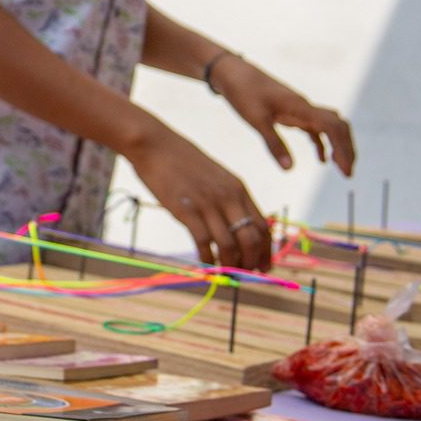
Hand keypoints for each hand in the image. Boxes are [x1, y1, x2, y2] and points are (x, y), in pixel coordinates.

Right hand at [126, 128, 272, 270]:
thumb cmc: (181, 160)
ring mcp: (208, 204)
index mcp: (238, 189)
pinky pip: (204, 242)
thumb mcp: (215, 176)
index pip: (263, 227)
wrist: (154, 145)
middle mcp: (228, 197)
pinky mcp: (187, 210)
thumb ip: (227, 199)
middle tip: (244, 275)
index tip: (263, 266)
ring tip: (224, 274)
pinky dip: (207, 258)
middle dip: (251, 263)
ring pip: (230, 245)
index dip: (266, 251)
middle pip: (251, 239)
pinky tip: (204, 264)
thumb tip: (234, 226)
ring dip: (230, 265)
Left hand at [212, 55, 356, 174]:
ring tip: (341, 168)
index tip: (345, 170)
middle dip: (347, 148)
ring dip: (338, 145)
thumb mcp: (256, 120)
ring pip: (329, 126)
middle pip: (338, 126)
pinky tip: (322, 159)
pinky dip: (321, 143)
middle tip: (348, 174)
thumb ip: (273, 143)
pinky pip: (313, 127)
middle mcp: (305, 106)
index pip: (333, 127)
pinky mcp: (291, 111)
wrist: (232, 72)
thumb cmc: (243, 92)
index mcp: (301, 107)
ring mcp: (299, 108)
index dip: (343, 148)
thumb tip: (289, 169)